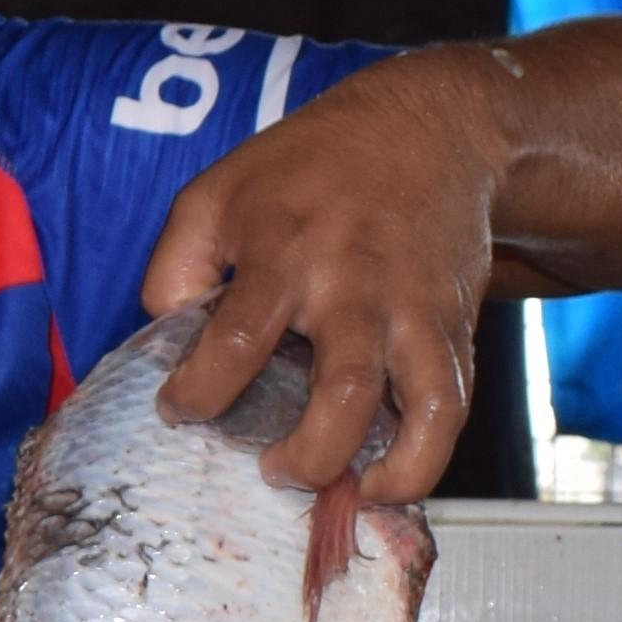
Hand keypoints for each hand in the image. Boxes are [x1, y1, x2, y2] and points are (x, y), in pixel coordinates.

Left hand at [140, 50, 502, 500]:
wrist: (431, 131)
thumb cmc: (309, 168)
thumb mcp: (217, 193)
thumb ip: (174, 266)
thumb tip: (164, 338)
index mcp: (287, 253)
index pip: (236, 341)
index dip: (199, 393)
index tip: (180, 409)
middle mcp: (358, 290)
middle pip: (344, 393)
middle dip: (306, 456)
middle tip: (270, 468)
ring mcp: (416, 313)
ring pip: (427, 410)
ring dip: (392, 472)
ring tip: (347, 490)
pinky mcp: (457, 329)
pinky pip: (456, 406)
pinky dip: (430, 457)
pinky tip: (388, 477)